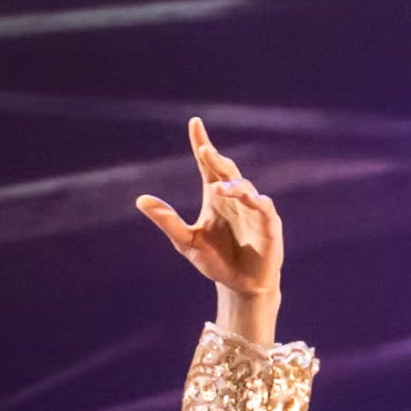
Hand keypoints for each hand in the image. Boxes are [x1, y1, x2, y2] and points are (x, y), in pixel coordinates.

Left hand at [136, 117, 282, 338]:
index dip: (202, 143)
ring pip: (245, 188)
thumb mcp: (186, 242)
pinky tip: (251, 200)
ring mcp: (253, 211)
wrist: (241, 287)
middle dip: (217, 160)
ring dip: (232, 186)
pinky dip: (258, 203)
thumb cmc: (216, 262)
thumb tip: (140, 200)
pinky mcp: (270, 227)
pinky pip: (265, 210)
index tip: (194, 123)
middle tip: (204, 150)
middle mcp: (234, 198)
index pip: (207, 165)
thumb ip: (167, 221)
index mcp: (214, 197)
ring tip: (217, 188)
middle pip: (226, 171)